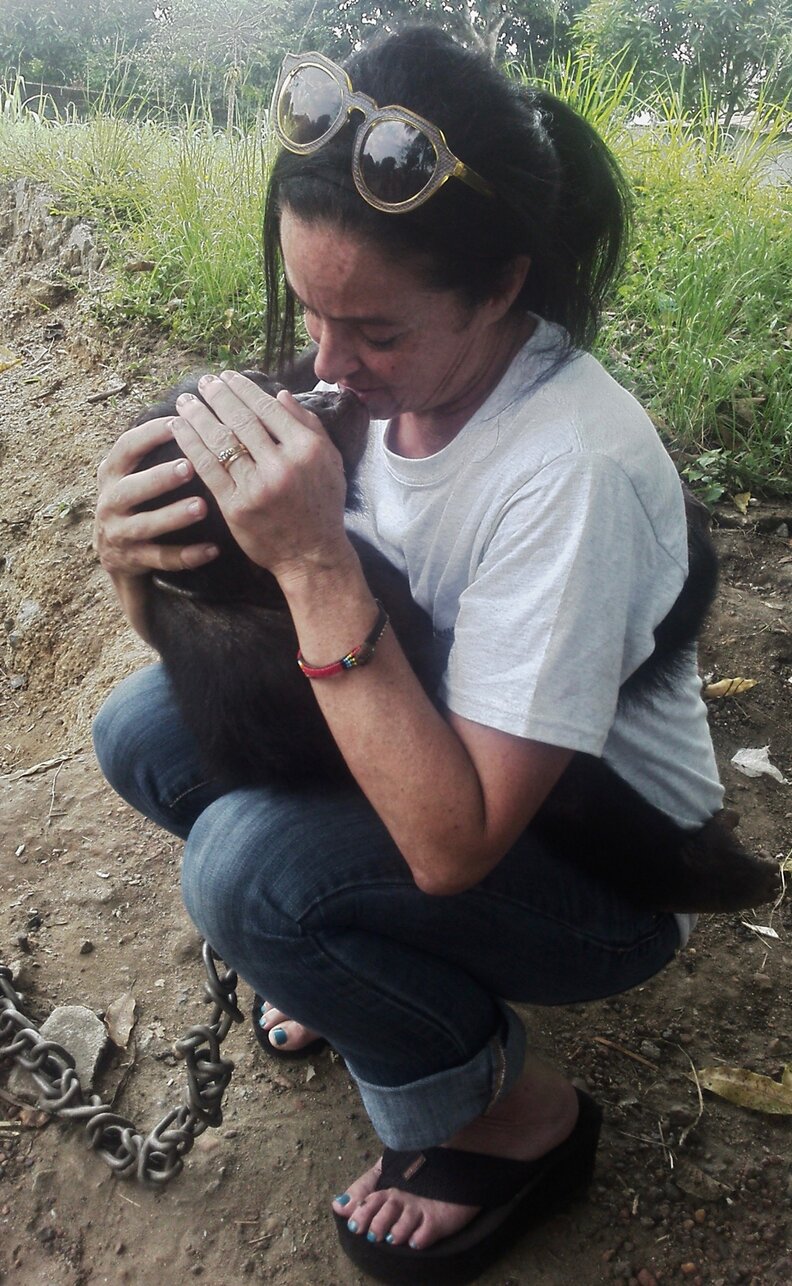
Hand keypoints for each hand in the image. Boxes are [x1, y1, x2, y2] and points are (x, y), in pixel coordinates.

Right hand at [94, 415, 218, 577]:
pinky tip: (213, 549)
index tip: (178, 422)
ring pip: (145, 526)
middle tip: (190, 466)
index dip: (149, 434)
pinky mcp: (133, 561)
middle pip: (130, 488)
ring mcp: (119, 534)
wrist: (115, 556)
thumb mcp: (132, 474)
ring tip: (202, 507)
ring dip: (173, 516)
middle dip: (159, 477)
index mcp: (111, 474)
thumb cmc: (135, 502)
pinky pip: (162, 559)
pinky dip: (187, 555)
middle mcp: (109, 502)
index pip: (126, 448)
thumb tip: (194, 409)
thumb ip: (152, 449)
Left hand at [170, 371, 351, 583]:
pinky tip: (179, 429)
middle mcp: (282, 465)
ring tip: (185, 401)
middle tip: (204, 382)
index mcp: (307, 449)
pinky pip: (208, 468)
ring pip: (221, 441)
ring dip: (199, 416)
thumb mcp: (330, 461)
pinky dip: (190, 444)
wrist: (312, 555)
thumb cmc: (322, 506)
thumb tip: (281, 394)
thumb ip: (308, 425)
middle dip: (218, 396)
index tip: (228, 377)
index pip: (268, 408)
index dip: (244, 389)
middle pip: (242, 420)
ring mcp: (257, 486)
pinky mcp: (235, 506)